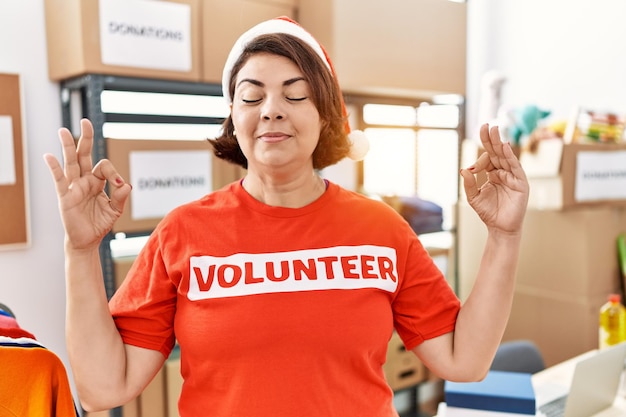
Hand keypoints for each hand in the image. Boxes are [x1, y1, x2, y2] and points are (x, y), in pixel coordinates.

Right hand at [43, 119, 130, 250]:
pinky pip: (59, 180)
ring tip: (63, 131)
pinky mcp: (65, 197)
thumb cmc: (100, 223)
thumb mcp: (115, 210)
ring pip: (70, 163)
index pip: (104, 166)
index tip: (119, 184)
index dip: (113, 173)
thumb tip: (126, 184)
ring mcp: (73, 187)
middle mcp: (84, 180)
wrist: (87, 240)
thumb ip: (120, 197)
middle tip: (86, 122)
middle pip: (83, 155)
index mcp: (97, 181)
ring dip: (68, 147)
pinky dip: (54, 168)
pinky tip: (49, 157)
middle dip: (85, 138)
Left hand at [460, 124, 528, 233]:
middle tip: (486, 125)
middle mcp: (504, 172)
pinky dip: (510, 157)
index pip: (487, 159)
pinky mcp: (521, 183)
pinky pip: (515, 168)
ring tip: (494, 131)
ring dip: (500, 144)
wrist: (500, 228)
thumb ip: (469, 184)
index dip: (479, 161)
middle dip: (491, 139)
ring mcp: (513, 176)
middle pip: (497, 152)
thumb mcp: (473, 197)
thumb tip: (464, 169)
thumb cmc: (488, 212)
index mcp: (493, 173)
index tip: (471, 169)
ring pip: (506, 157)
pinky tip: (505, 147)